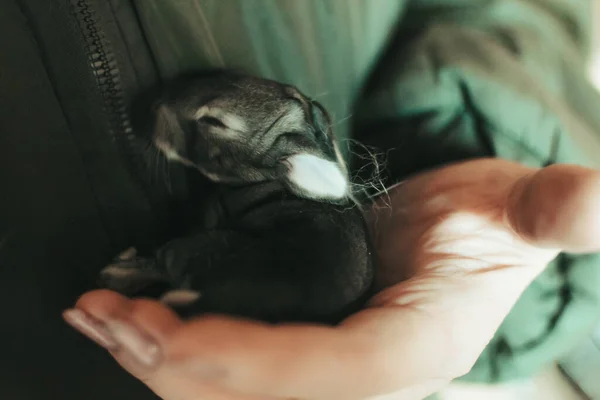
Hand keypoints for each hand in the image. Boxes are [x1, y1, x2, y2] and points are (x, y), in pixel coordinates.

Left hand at [63, 158, 599, 399]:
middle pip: (256, 396)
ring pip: (235, 391)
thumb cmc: (486, 223)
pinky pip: (236, 369)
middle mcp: (366, 382)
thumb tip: (594, 199)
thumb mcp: (514, 210)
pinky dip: (182, 349)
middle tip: (103, 315)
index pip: (316, 374)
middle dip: (170, 362)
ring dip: (161, 359)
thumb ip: (546, 214)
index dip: (233, 357)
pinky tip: (144, 327)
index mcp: (410, 354)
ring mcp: (332, 376)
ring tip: (102, 321)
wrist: (464, 235)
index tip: (157, 323)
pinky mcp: (307, 357)